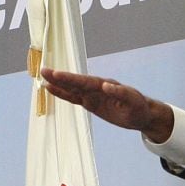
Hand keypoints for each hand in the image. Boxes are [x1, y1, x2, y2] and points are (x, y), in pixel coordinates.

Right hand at [40, 68, 175, 140]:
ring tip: (43, 77)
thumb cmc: (139, 107)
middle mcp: (96, 87)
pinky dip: (63, 94)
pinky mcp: (90, 103)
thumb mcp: (133, 101)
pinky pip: (74, 98)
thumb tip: (105, 85)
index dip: (70, 78)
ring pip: (72, 88)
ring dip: (58, 83)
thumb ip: (120, 93)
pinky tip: (52, 89)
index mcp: (105, 85)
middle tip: (43, 70)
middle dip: (60, 77)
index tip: (57, 74)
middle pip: (75, 82)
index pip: (85, 81)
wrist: (141, 115)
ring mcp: (92, 95)